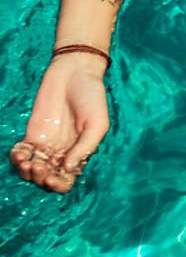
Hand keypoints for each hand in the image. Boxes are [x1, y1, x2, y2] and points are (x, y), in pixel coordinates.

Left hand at [9, 57, 109, 192]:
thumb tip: (68, 169)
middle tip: (39, 167)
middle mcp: (62, 152)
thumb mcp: (97, 123)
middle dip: (41, 178)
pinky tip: (19, 153)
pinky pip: (22, 152)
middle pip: (47, 177)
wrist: (75, 72)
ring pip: (32, 169)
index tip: (52, 177)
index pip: (67, 179)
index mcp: (80, 153)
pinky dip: (17, 157)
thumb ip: (85, 147)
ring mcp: (46, 143)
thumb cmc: (92, 96)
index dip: (59, 184)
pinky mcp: (32, 133)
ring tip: (27, 162)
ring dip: (27, 172)